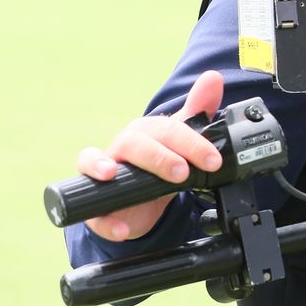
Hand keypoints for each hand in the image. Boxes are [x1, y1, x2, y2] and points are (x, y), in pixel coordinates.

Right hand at [75, 71, 224, 240]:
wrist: (141, 205)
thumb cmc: (158, 165)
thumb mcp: (179, 140)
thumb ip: (197, 110)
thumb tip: (213, 78)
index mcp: (145, 133)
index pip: (165, 129)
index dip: (190, 143)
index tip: (212, 160)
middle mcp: (121, 149)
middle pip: (134, 143)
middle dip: (159, 157)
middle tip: (183, 173)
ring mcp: (103, 175)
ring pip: (97, 163)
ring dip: (103, 166)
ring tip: (113, 174)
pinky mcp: (95, 205)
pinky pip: (93, 210)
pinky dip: (106, 220)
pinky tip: (121, 227)